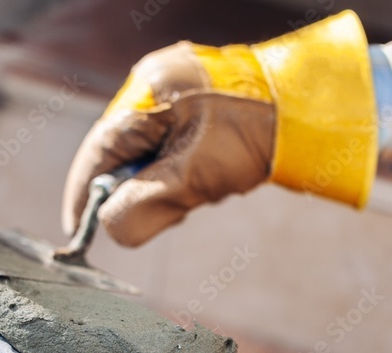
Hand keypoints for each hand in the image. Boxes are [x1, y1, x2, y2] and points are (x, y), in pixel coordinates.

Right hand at [61, 11, 377, 247]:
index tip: (76, 232)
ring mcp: (177, 87)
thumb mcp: (192, 180)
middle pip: (119, 151)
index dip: (83, 196)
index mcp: (146, 92)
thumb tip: (109, 228)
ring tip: (191, 197)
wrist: (315, 111)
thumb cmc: (257, 136)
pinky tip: (200, 182)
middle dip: (129, 191)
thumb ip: (140, 208)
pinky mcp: (198, 99)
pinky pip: (168, 142)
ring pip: (145, 150)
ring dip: (157, 183)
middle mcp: (154, 82)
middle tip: (151, 219)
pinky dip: (174, 170)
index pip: (96, 151)